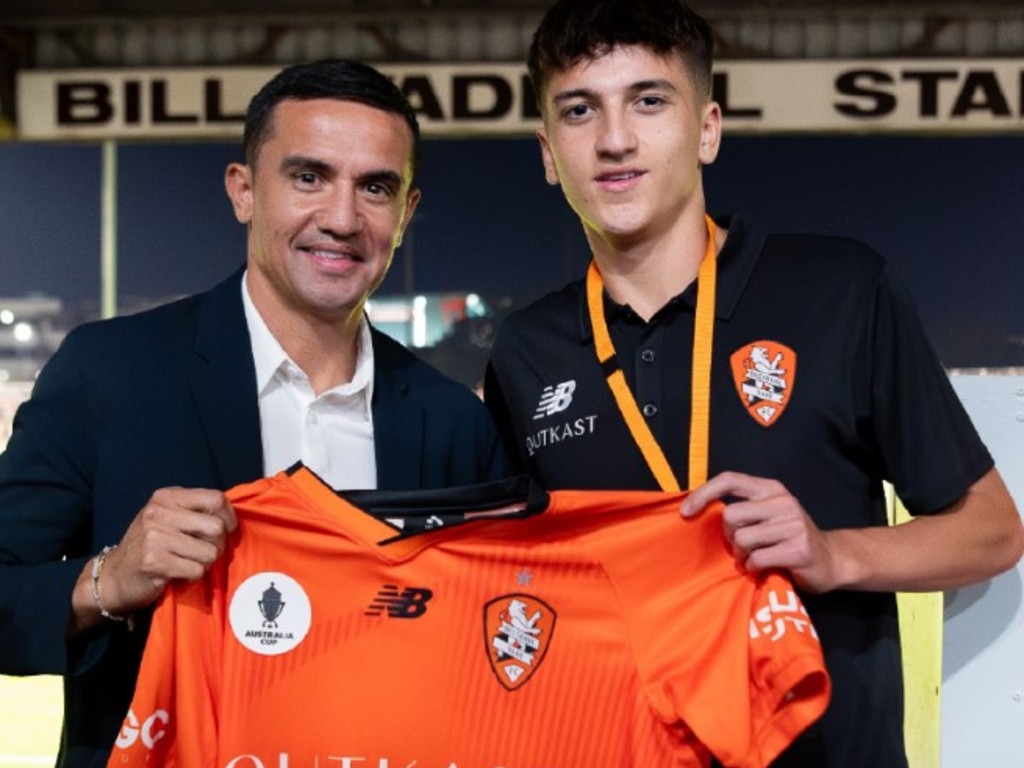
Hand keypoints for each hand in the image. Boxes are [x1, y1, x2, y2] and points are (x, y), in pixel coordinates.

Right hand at [73, 487, 236, 629]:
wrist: (114, 576)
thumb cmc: (149, 546)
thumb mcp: (168, 517)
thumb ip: (195, 511)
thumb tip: (232, 516)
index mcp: (167, 496)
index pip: (216, 499)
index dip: (229, 517)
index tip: (226, 530)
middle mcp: (159, 512)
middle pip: (217, 527)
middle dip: (218, 545)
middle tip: (204, 552)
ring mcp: (155, 537)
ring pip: (210, 552)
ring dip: (205, 563)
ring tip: (188, 562)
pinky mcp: (154, 562)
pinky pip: (196, 570)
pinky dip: (193, 575)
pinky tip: (178, 573)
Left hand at [682, 471, 840, 592]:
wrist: (831, 561)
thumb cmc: (789, 538)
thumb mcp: (768, 514)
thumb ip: (743, 508)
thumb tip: (696, 509)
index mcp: (771, 489)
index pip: (729, 479)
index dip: (703, 494)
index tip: (685, 512)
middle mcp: (783, 501)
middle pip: (730, 516)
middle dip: (728, 537)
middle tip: (741, 547)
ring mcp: (793, 525)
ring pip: (742, 540)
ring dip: (742, 555)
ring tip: (754, 558)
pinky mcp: (798, 549)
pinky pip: (756, 559)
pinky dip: (753, 568)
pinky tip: (764, 568)